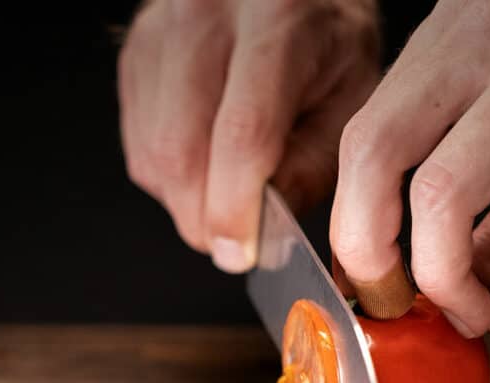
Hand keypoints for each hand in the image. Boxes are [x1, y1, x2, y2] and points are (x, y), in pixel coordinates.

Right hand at [117, 0, 380, 271]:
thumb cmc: (327, 41)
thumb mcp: (352, 99)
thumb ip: (313, 166)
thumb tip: (264, 228)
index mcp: (279, 22)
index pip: (242, 133)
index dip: (235, 208)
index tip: (240, 252)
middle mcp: (209, 16)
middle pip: (181, 149)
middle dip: (204, 218)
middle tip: (233, 242)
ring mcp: (162, 31)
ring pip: (153, 154)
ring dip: (186, 202)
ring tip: (227, 196)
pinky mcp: (136, 52)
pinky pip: (140, 144)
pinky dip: (170, 179)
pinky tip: (207, 166)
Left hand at [330, 0, 489, 335]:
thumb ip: (485, 185)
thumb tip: (452, 272)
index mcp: (452, 43)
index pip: (364, 136)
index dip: (351, 219)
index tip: (367, 275)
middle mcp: (483, 50)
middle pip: (373, 156)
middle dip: (366, 249)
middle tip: (389, 299)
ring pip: (440, 196)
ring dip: (442, 280)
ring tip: (465, 313)